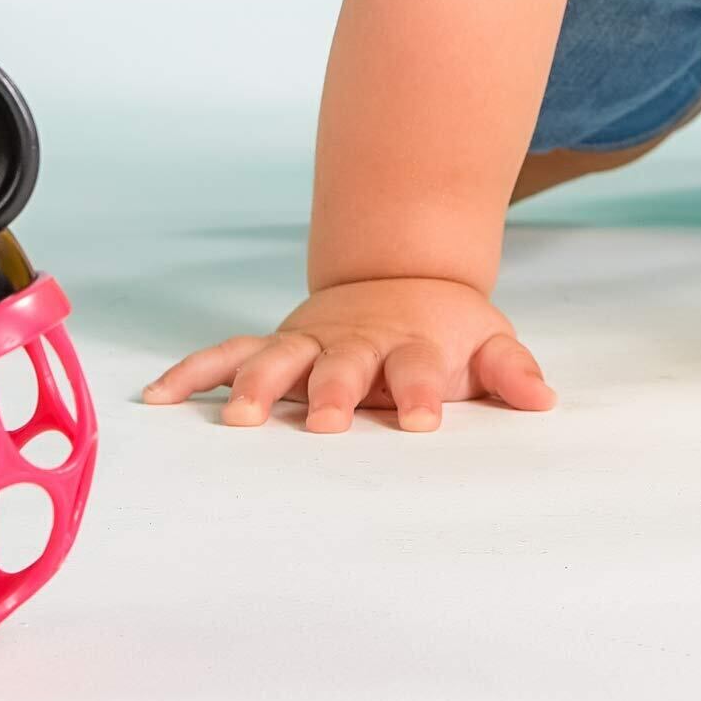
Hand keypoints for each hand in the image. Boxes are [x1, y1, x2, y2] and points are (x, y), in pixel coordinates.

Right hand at [140, 276, 555, 432]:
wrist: (399, 277)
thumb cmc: (443, 329)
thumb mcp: (486, 340)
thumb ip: (510, 370)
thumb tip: (543, 399)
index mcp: (407, 346)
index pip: (417, 369)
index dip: (422, 392)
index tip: (423, 420)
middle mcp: (352, 344)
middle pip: (343, 365)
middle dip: (335, 392)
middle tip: (329, 423)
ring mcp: (308, 343)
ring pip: (277, 359)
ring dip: (259, 387)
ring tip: (237, 421)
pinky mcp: (273, 345)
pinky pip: (225, 357)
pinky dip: (192, 373)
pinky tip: (157, 398)